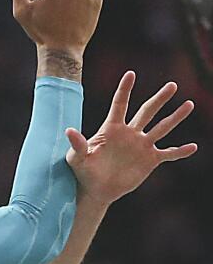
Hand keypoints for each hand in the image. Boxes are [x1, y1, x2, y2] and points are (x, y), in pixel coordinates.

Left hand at [66, 71, 197, 204]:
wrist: (96, 190)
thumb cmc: (84, 171)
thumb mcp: (77, 158)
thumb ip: (77, 144)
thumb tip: (69, 130)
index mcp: (112, 129)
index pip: (119, 105)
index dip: (124, 90)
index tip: (130, 74)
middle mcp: (130, 133)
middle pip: (147, 111)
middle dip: (160, 99)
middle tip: (172, 85)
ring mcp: (141, 145)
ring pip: (162, 127)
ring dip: (176, 117)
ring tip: (189, 104)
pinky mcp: (150, 160)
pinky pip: (168, 153)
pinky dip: (180, 151)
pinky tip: (193, 147)